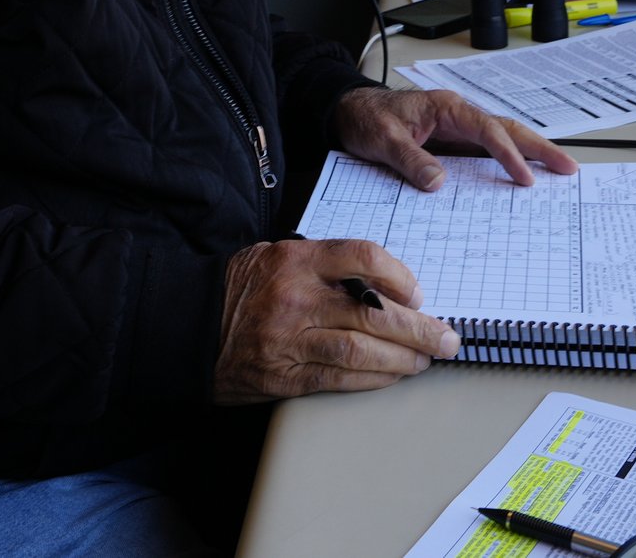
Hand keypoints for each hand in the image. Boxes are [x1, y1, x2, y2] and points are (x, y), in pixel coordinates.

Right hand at [214, 238, 460, 403]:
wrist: (189, 325)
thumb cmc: (242, 288)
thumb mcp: (279, 256)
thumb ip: (328, 266)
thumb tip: (388, 287)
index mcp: (296, 259)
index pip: (362, 257)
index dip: (399, 276)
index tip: (418, 293)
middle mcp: (296, 297)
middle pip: (373, 312)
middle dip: (419, 329)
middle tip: (446, 338)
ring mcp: (290, 339)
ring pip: (361, 351)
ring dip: (403, 359)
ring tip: (425, 360)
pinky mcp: (285, 374)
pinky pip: (340, 379)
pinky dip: (374, 380)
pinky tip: (393, 377)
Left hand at [330, 86, 578, 191]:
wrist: (349, 111)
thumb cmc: (366, 118)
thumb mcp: (383, 139)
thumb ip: (410, 159)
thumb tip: (439, 182)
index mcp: (446, 108)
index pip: (486, 131)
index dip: (508, 154)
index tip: (524, 178)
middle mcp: (457, 115)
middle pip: (507, 129)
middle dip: (539, 148)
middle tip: (568, 167)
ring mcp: (457, 129)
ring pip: (501, 138)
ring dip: (529, 153)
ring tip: (558, 171)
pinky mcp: (452, 143)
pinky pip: (485, 151)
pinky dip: (508, 161)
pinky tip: (522, 175)